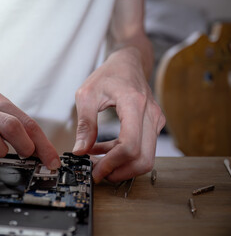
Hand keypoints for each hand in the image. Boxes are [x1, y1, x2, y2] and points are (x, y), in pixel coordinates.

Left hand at [72, 47, 165, 182]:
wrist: (129, 63)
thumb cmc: (109, 74)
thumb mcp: (87, 94)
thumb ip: (85, 124)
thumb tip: (80, 151)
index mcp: (134, 104)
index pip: (130, 145)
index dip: (113, 163)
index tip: (96, 170)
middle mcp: (150, 115)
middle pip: (143, 158)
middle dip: (119, 171)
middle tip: (97, 173)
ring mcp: (155, 121)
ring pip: (146, 158)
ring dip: (122, 166)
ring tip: (97, 162)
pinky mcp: (154, 125)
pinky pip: (143, 149)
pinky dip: (124, 156)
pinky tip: (103, 150)